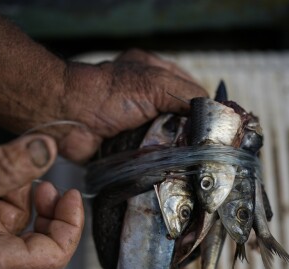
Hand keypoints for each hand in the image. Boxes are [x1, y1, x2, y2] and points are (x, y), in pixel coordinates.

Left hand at [55, 49, 207, 162]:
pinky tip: (170, 172)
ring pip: (166, 142)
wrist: (67, 117)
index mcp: (155, 76)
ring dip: (176, 153)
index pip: (191, 93)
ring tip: (192, 165)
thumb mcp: (155, 83)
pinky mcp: (125, 149)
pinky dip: (157, 166)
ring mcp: (135, 126)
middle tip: (208, 151)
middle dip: (192, 135)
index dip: (206, 110)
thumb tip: (215, 113)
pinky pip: (148, 159)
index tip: (221, 127)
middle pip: (180, 120)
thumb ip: (187, 95)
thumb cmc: (108, 93)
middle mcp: (146, 101)